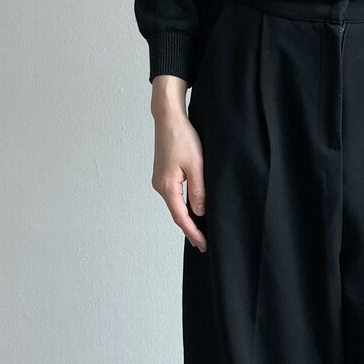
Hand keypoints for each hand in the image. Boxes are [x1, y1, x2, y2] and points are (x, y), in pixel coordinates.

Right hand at [150, 75, 206, 251]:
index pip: (182, 217)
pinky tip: (192, 211)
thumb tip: (200, 212)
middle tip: (203, 244)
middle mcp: (160, 186)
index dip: (193, 232)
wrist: (168, 119)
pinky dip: (184, 207)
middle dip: (190, 229)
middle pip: (177, 214)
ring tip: (200, 232)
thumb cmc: (183, 138)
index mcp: (167, 186)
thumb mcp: (196, 166)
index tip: (203, 244)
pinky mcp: (164, 175)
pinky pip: (175, 196)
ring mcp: (160, 181)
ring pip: (176, 205)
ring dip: (187, 218)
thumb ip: (199, 191)